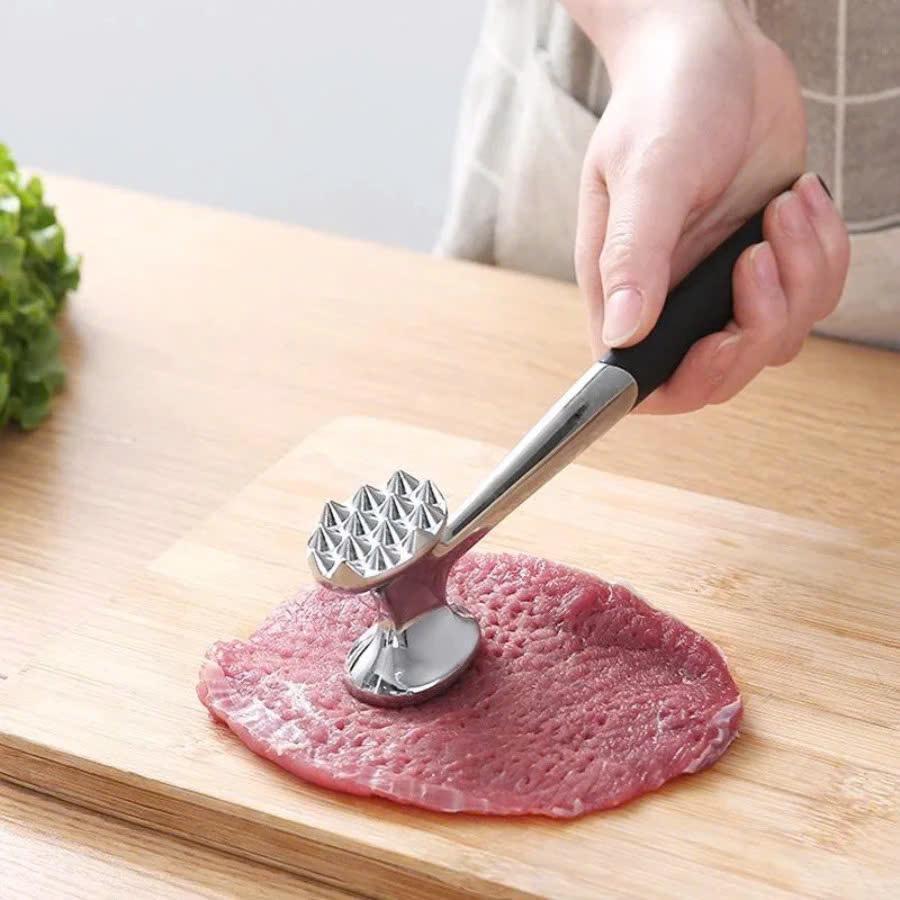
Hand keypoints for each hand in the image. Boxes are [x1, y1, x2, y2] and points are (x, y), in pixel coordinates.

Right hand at [568, 0, 849, 412]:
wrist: (714, 51)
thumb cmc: (663, 103)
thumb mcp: (646, 173)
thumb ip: (632, 256)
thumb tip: (623, 333)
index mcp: (625, 289)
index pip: (646, 381)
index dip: (687, 383)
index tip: (721, 340)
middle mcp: (671, 297)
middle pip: (722, 373)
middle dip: (758, 325)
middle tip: (757, 255)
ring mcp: (721, 283)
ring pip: (778, 338)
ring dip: (799, 279)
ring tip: (781, 206)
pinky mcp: (769, 260)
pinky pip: (813, 296)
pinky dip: (823, 254)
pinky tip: (800, 198)